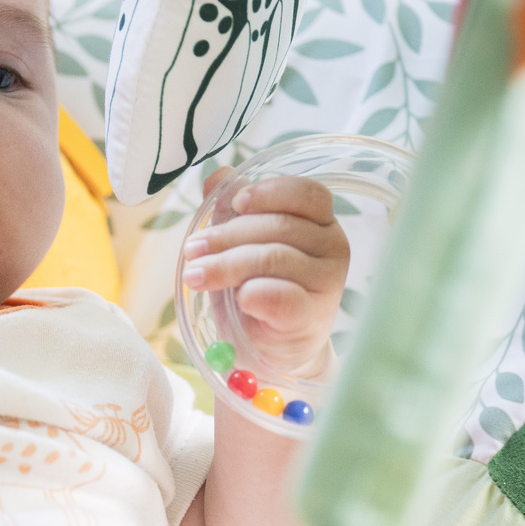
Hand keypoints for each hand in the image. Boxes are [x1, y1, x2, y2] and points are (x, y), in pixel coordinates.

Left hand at [181, 172, 348, 378]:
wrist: (272, 349)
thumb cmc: (260, 291)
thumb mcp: (241, 246)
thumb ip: (231, 211)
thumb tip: (217, 176)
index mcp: (320, 222)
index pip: (307, 193)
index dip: (270, 192)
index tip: (234, 204)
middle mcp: (332, 247)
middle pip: (281, 226)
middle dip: (228, 235)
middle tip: (193, 249)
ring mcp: (327, 284)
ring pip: (274, 258)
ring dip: (226, 265)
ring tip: (195, 275)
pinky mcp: (312, 317)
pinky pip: (279, 295)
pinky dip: (252, 293)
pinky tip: (236, 298)